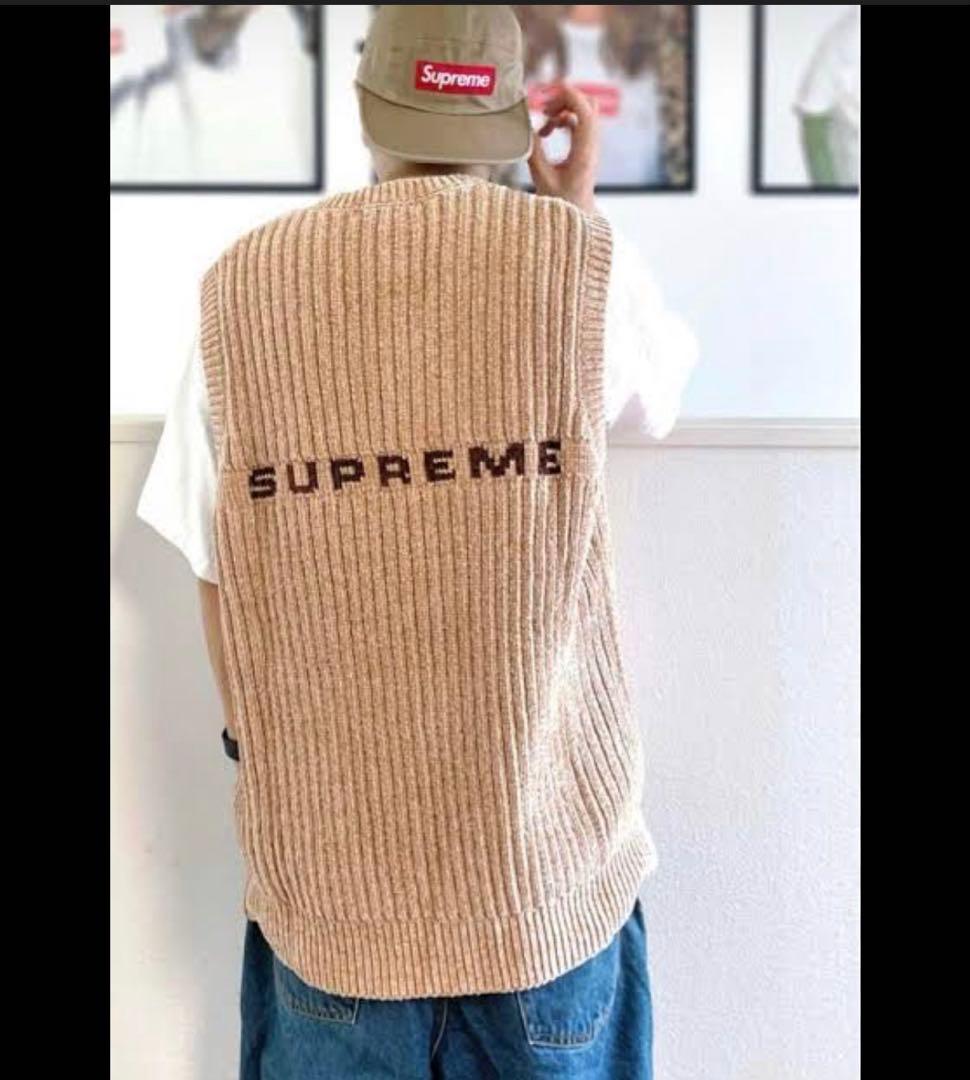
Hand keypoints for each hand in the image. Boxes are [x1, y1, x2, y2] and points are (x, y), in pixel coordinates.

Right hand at [527, 81, 599, 214]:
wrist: (576, 218)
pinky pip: (578, 122)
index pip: (584, 111)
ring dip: (562, 111)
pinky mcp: (586, 148)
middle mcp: (592, 146)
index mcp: (584, 153)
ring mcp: (591, 145)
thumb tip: (525, 126)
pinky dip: (562, 121)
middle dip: (565, 100)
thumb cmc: (560, 204)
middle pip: (588, 104)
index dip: (567, 95)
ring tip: (543, 126)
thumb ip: (534, 151)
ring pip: (583, 111)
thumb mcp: (541, 179)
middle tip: (543, 110)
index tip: (546, 94)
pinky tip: (546, 134)